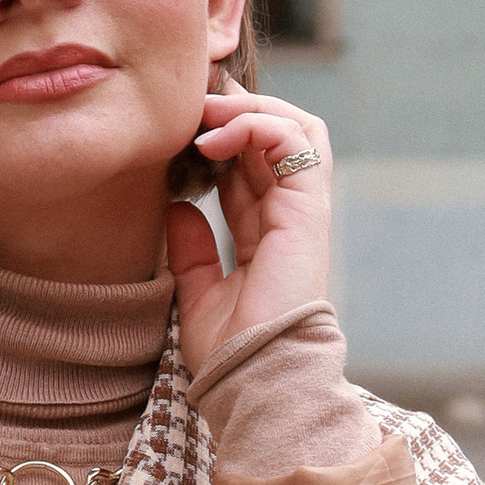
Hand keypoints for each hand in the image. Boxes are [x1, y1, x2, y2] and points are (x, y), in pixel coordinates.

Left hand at [167, 78, 333, 376]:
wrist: (255, 377)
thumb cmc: (231, 351)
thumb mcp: (198, 294)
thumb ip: (191, 252)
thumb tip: (176, 208)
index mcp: (267, 235)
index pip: (250, 167)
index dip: (219, 138)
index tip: (179, 129)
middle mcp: (289, 217)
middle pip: (276, 137)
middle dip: (235, 110)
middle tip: (193, 106)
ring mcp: (302, 211)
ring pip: (295, 127)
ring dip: (249, 108)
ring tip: (207, 112)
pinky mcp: (307, 209)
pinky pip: (294, 141)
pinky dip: (256, 124)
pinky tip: (214, 137)